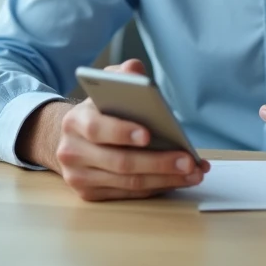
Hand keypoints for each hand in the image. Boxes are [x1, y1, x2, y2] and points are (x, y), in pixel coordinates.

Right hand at [26, 59, 210, 201]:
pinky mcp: (90, 194)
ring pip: (128, 183)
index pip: (97, 129)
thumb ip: (120, 76)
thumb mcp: (106, 88)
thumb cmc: (98, 112)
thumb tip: (134, 70)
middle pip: (119, 162)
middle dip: (159, 163)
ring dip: (165, 179)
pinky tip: (179, 180)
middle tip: (188, 161)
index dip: (122, 132)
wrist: (72, 140)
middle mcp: (72, 152)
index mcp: (75, 122)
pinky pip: (129, 194)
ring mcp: (79, 177)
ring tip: (193, 172)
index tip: (149, 134)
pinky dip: (157, 187)